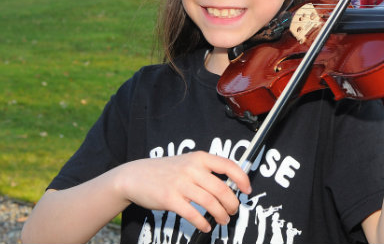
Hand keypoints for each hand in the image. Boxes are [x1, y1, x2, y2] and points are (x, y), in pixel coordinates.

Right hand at [115, 151, 251, 232]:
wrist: (136, 176)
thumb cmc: (166, 170)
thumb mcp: (188, 162)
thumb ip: (206, 171)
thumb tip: (229, 186)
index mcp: (199, 158)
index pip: (228, 165)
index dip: (241, 178)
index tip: (247, 190)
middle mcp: (191, 169)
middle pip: (221, 188)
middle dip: (231, 203)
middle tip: (233, 211)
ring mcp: (180, 184)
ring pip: (209, 202)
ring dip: (220, 214)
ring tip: (223, 220)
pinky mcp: (169, 199)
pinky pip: (192, 213)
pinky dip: (203, 222)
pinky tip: (206, 226)